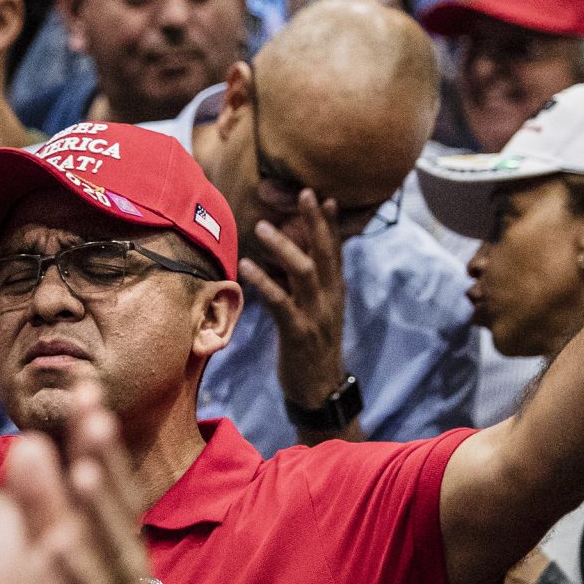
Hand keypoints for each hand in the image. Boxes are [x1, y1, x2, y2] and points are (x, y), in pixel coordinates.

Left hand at [4, 382, 161, 583]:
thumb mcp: (62, 560)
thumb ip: (43, 507)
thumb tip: (25, 443)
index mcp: (117, 548)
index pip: (107, 482)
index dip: (96, 438)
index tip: (84, 388)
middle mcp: (127, 570)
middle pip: (116, 507)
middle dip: (104, 458)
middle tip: (93, 408)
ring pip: (112, 553)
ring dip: (100, 512)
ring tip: (84, 470)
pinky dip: (77, 575)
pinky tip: (54, 547)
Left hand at [239, 197, 350, 417]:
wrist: (320, 391)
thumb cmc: (313, 349)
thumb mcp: (318, 313)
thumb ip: (310, 286)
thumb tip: (295, 258)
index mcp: (335, 293)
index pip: (335, 252)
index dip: (331, 225)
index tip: (325, 197)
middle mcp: (330, 299)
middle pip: (324, 253)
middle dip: (315, 222)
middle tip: (304, 193)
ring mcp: (316, 316)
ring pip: (304, 272)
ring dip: (284, 247)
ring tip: (263, 225)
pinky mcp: (298, 333)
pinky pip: (281, 302)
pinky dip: (265, 282)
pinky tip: (247, 265)